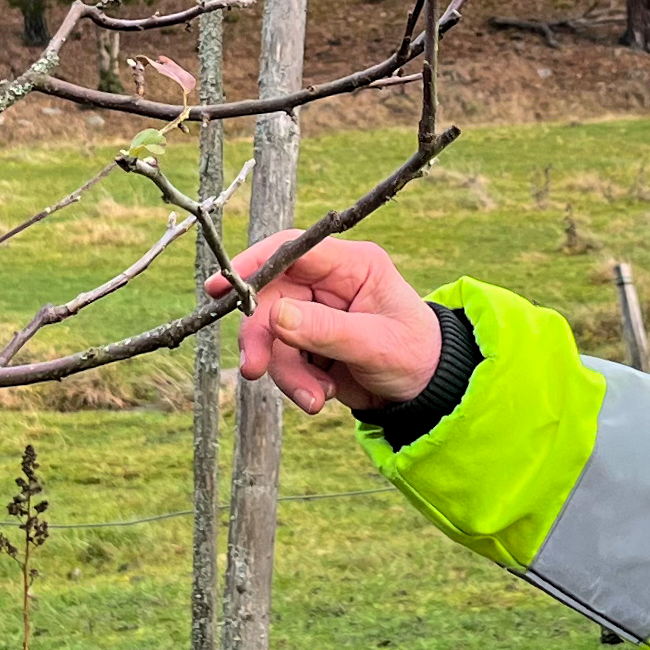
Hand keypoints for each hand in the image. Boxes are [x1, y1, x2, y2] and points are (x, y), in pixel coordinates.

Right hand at [208, 235, 439, 415]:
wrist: (427, 393)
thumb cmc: (415, 356)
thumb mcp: (376, 345)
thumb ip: (326, 331)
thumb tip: (276, 315)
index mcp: (351, 266)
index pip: (292, 250)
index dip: (254, 263)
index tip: (222, 286)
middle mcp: (328, 285)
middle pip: (271, 298)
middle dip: (263, 338)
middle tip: (254, 369)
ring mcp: (315, 314)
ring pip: (272, 336)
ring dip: (285, 373)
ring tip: (316, 399)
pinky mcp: (308, 344)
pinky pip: (281, 360)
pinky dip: (296, 384)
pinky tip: (323, 396)